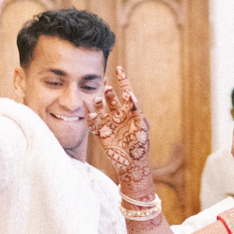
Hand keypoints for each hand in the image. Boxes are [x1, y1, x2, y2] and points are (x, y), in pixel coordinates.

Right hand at [90, 67, 154, 195]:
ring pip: (100, 108)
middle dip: (108, 91)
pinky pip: (93, 123)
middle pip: (111, 98)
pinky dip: (91, 118)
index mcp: (129, 112)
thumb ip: (136, 112)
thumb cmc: (140, 146)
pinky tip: (92, 115)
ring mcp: (108, 124)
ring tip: (98, 99)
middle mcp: (117, 115)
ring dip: (98, 102)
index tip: (119, 69)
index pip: (125, 92)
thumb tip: (132, 96)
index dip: (122, 80)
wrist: (131, 165)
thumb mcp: (142, 128)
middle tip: (107, 86)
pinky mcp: (100, 133)